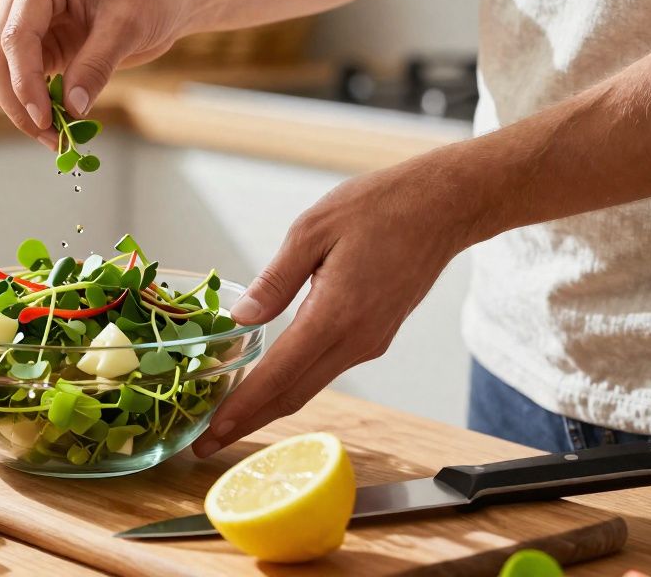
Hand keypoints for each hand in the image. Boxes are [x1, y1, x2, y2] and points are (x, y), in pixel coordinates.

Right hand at [0, 0, 191, 145]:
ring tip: (56, 136)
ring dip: (20, 109)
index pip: (17, 36)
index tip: (44, 119)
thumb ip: (96, 66)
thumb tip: (71, 109)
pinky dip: (31, 105)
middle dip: (19, 102)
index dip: (26, 82)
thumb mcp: (128, 27)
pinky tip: (57, 123)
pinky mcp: (35, 44)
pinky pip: (19, 81)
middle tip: (51, 136)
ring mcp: (24, 19)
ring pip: (0, 74)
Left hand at [192, 158, 480, 456]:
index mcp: (335, 315)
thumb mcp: (313, 230)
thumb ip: (275, 280)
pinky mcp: (375, 336)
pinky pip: (327, 369)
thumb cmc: (381, 207)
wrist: (444, 206)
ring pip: (310, 385)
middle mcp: (356, 340)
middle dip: (248, 422)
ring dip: (270, 406)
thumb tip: (241, 318)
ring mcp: (369, 342)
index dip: (241, 408)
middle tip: (206, 444)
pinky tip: (269, 382)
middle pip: (294, 395)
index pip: (279, 376)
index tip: (210, 433)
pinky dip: (294, 383)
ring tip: (228, 417)